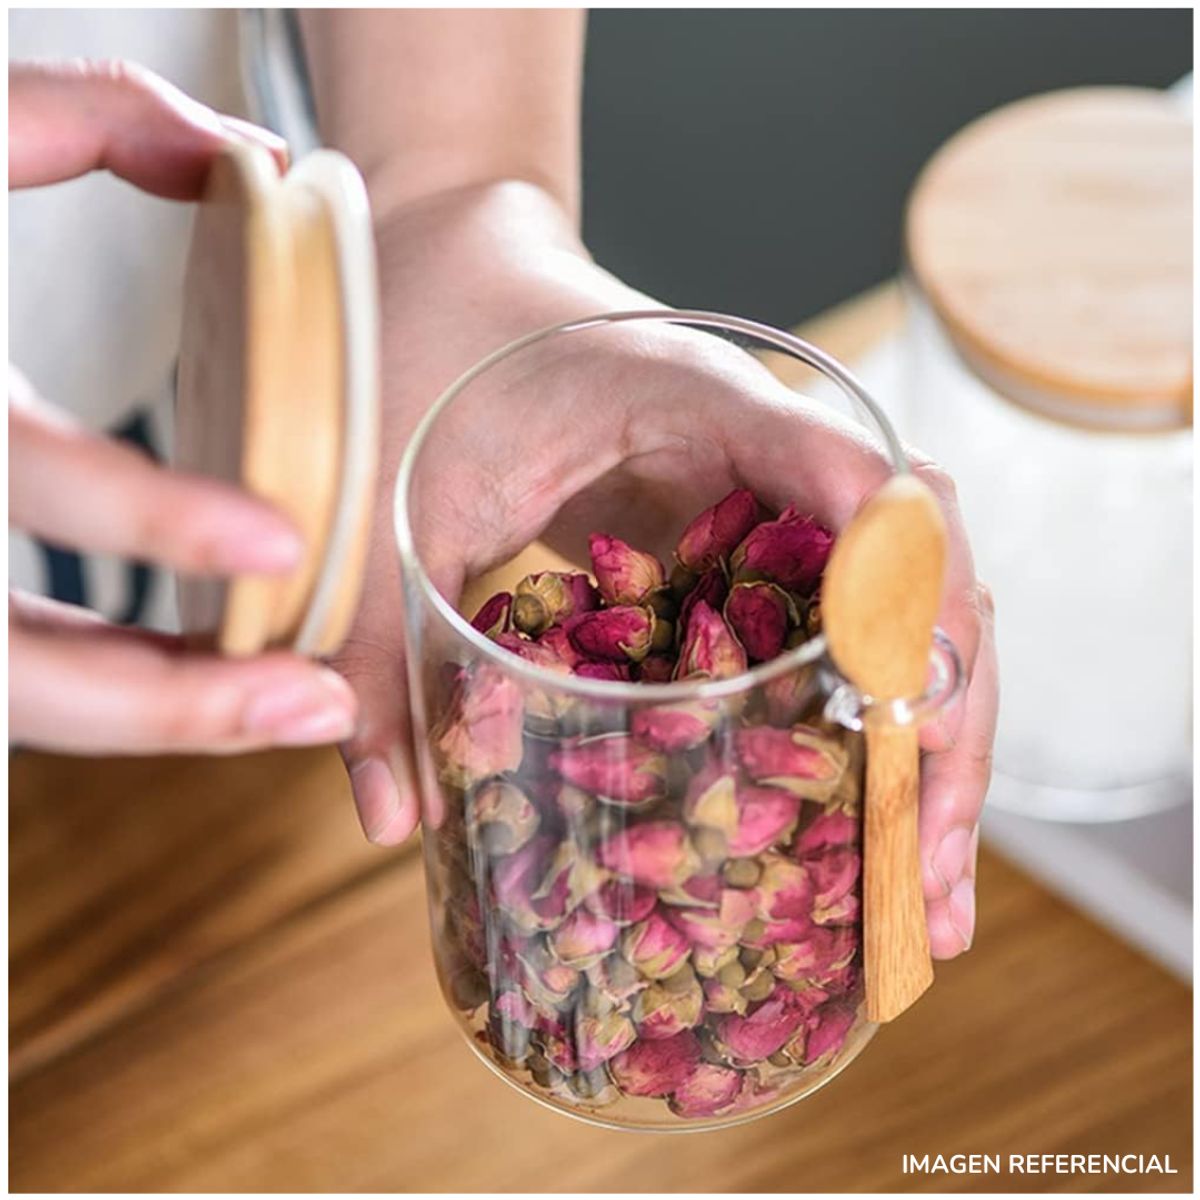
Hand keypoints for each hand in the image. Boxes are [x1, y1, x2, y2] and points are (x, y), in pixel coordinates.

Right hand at [9, 61, 357, 753]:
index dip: (148, 516)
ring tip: (296, 708)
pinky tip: (210, 678)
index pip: (21, 475)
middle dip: (172, 705)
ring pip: (15, 698)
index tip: (282, 543)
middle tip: (318, 706)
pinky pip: (14, 675)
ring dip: (159, 719)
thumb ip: (85, 115)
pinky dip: (114, 689)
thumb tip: (253, 160)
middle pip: (11, 668)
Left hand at [335, 182, 995, 957]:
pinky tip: (856, 813)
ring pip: (902, 607)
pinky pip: (835, 621)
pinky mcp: (747, 540)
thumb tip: (389, 817)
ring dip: (927, 736)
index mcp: (703, 401)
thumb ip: (375, 645)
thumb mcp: (395, 497)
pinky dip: (863, 716)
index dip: (906, 596)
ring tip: (919, 886)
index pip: (857, 478)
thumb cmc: (425, 350)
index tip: (915, 718)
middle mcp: (769, 449)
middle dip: (945, 717)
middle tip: (929, 874)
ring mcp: (770, 496)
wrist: (448, 275)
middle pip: (923, 568)